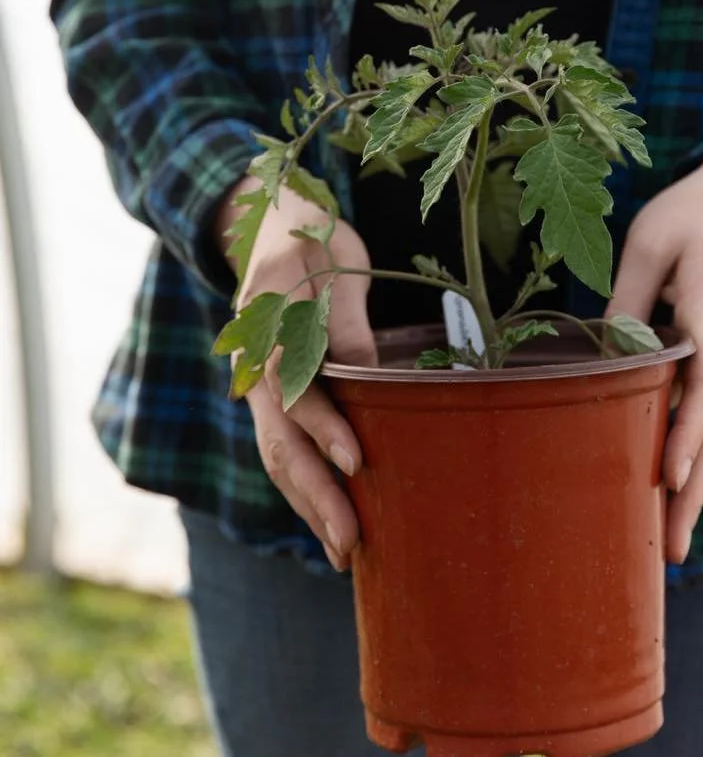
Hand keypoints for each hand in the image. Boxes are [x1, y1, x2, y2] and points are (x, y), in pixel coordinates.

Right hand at [216, 177, 377, 569]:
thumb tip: (368, 374)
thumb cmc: (313, 241)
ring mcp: (258, 386)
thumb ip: (346, 319)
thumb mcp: (337, 265)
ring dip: (307, 504)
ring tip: (343, 552)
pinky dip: (303, 486)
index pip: (294, 386)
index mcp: (268, 325)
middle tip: (349, 544)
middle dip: (314, 494)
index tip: (356, 462)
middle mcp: (254, 365)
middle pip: (280, 438)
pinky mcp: (271, 398)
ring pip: (277, 453)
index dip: (323, 426)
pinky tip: (327, 518)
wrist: (268, 230)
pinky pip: (283, 447)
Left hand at [606, 160, 702, 563]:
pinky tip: (675, 490)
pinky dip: (697, 456)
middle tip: (670, 549)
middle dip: (694, 489)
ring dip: (698, 486)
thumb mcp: (650, 242)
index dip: (689, 433)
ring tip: (671, 543)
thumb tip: (607, 361)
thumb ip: (628, 300)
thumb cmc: (692, 215)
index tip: (670, 476)